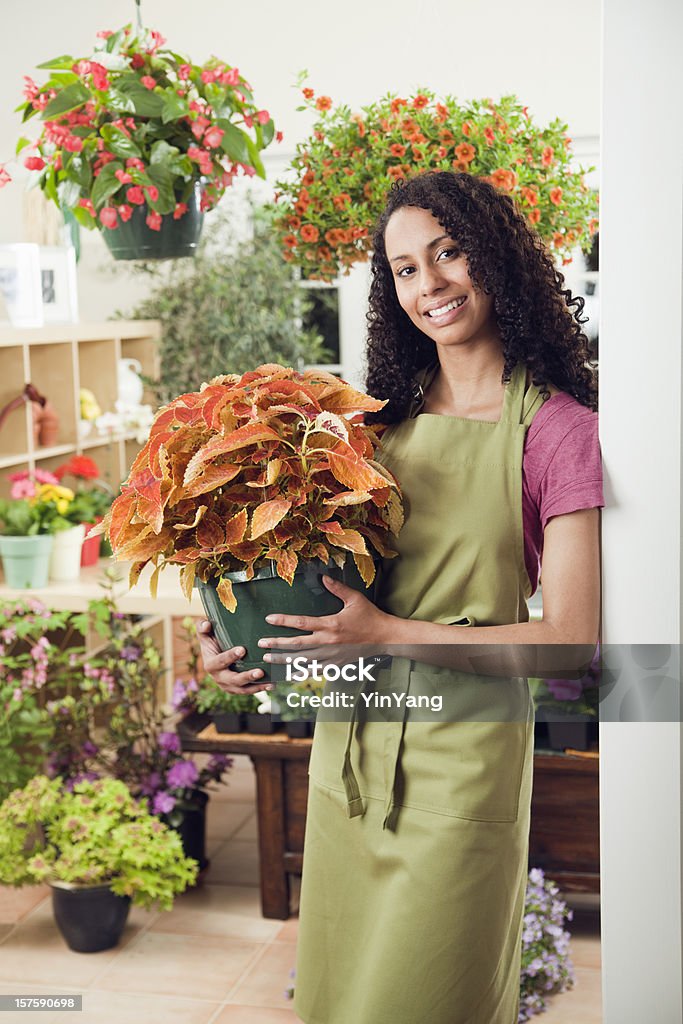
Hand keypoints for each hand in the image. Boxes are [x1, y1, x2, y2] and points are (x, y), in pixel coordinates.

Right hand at [196, 620, 272, 694]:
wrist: (215, 655)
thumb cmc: (212, 641)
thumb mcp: (206, 634)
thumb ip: (202, 627)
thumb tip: (206, 624)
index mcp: (210, 664)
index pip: (220, 661)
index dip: (230, 656)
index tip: (242, 649)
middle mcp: (219, 677)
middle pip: (233, 679)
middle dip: (246, 676)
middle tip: (259, 672)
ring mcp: (228, 685)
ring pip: (242, 689)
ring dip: (256, 686)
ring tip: (269, 682)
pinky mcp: (237, 689)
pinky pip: (249, 691)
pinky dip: (260, 689)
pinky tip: (272, 684)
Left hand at [257, 575, 392, 665]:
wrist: (385, 638)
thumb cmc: (370, 617)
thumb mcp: (355, 599)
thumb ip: (338, 588)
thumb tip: (322, 577)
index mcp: (331, 625)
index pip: (302, 623)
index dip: (284, 621)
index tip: (269, 619)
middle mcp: (328, 642)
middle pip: (296, 645)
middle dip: (276, 644)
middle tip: (261, 643)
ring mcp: (331, 656)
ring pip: (302, 660)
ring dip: (283, 659)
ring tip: (268, 659)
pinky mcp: (336, 664)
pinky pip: (314, 670)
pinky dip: (300, 672)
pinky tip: (288, 673)